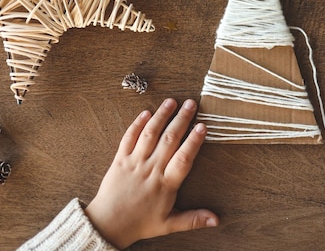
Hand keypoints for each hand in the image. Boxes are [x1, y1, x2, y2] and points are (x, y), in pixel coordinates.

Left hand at [85, 98, 217, 248]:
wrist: (108, 225)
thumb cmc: (140, 223)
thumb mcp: (169, 224)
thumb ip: (193, 219)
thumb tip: (216, 220)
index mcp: (165, 184)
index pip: (183, 158)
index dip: (194, 142)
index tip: (203, 126)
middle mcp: (151, 170)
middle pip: (169, 140)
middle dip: (181, 120)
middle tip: (191, 103)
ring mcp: (134, 163)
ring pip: (150, 134)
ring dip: (161, 116)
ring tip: (171, 101)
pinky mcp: (120, 159)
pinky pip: (129, 138)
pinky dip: (137, 124)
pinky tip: (146, 112)